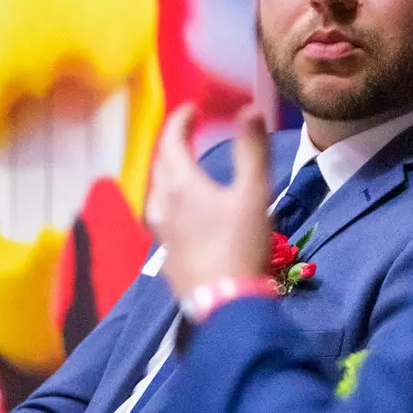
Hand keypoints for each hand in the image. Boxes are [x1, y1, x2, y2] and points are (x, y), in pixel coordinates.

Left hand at [146, 103, 272, 301]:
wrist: (224, 304)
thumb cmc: (241, 244)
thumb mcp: (254, 193)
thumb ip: (252, 149)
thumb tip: (250, 109)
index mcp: (181, 184)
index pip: (171, 141)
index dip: (180, 121)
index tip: (192, 109)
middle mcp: (162, 204)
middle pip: (161, 165)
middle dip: (174, 144)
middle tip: (191, 132)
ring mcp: (161, 232)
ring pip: (158, 191)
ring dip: (170, 172)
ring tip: (186, 167)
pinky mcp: (166, 254)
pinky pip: (162, 215)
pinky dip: (171, 199)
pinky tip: (184, 211)